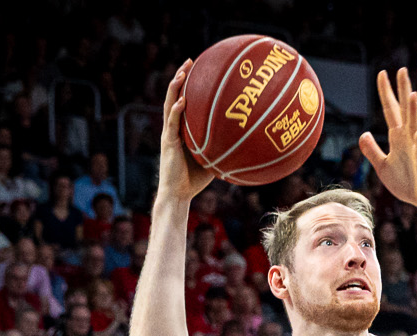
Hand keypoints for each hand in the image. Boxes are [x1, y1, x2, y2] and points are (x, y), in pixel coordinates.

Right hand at [155, 62, 214, 202]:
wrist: (179, 194)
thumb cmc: (196, 179)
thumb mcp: (214, 158)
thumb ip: (225, 146)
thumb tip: (249, 141)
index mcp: (183, 129)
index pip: (185, 101)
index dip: (190, 84)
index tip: (200, 68)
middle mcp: (174, 127)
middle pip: (175, 95)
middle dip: (181, 77)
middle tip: (190, 60)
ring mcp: (169, 133)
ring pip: (170, 104)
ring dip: (175, 87)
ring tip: (182, 73)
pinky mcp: (168, 143)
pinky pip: (172, 124)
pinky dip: (176, 111)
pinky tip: (182, 101)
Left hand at [358, 67, 416, 211]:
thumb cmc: (407, 181)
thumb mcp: (382, 166)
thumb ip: (372, 150)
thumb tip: (363, 134)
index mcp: (398, 137)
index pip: (390, 110)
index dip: (386, 93)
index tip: (382, 74)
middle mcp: (409, 138)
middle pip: (404, 110)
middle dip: (403, 90)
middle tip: (402, 69)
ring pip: (415, 126)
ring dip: (413, 111)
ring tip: (412, 94)